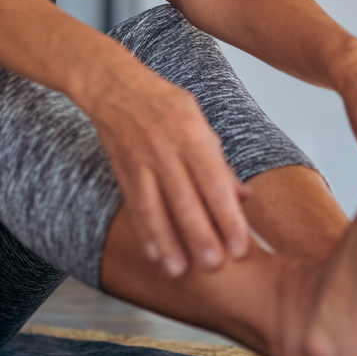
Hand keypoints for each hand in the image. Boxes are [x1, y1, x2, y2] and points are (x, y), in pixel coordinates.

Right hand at [85, 63, 249, 278]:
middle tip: (215, 267)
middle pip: (185, 198)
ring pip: (156, 207)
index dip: (228, 217)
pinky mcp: (122, 169)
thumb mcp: (199, 120)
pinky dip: (144, 230)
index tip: (241, 247)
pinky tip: (153, 253)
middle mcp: (166, 147)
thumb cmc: (163, 101)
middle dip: (201, 235)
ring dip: (168, 242)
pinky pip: (134, 204)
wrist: (113, 84)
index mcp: (192, 133)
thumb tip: (244, 197)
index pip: (214, 182)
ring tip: (180, 271)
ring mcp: (141, 159)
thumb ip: (219, 162)